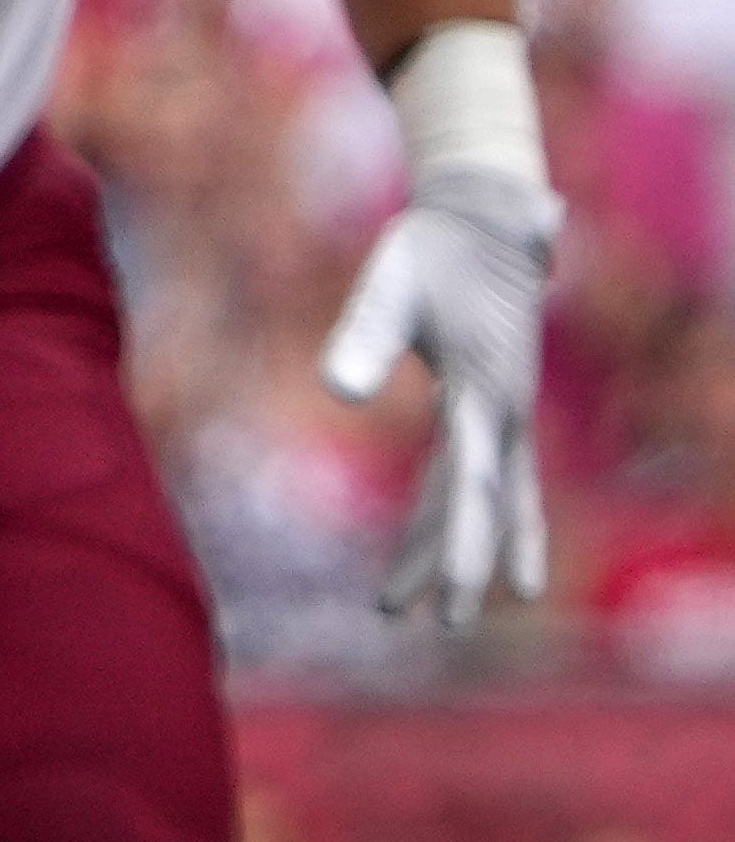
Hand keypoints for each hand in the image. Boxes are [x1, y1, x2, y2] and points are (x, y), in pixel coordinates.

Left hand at [318, 159, 553, 621]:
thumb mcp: (390, 286)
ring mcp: (502, 415)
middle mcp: (504, 414)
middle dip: (460, 563)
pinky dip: (441, 514)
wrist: (482, 217)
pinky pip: (464, 475)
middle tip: (439, 624)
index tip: (455, 590)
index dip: (463, 540)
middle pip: (483, 505)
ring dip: (439, 549)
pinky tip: (414, 555)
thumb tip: (336, 390)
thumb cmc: (433, 248)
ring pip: (473, 498)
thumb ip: (364, 336)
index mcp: (488, 393)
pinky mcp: (487, 408)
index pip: (473, 484)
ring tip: (391, 607)